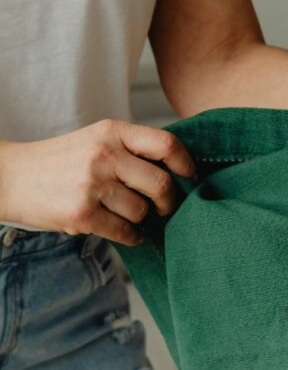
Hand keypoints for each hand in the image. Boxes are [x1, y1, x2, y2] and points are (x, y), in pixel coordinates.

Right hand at [0, 119, 195, 245]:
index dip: (186, 165)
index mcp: (111, 132)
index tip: (189, 178)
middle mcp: (103, 155)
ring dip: (142, 220)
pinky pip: (126, 232)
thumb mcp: (95, 141)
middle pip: (161, 184)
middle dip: (169, 202)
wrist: (11, 177)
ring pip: (142, 211)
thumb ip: (131, 151)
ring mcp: (91, 185)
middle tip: (163, 208)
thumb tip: (178, 174)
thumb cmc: (61, 162)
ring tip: (128, 216)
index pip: (166, 145)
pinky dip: (132, 236)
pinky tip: (125, 231)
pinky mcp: (82, 214)